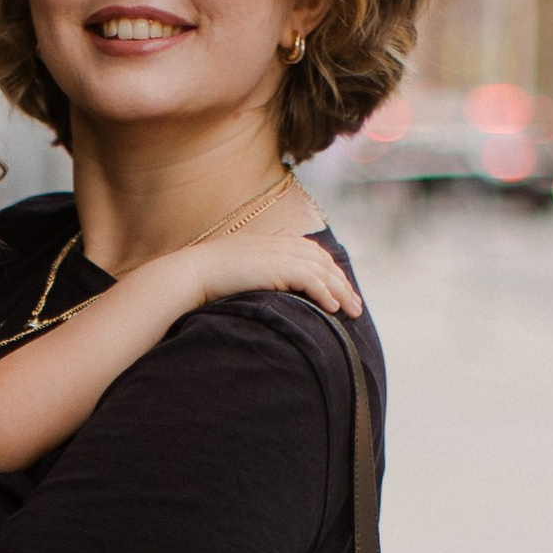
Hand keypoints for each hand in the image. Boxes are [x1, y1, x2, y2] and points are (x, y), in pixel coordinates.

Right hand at [176, 227, 360, 315]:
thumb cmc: (213, 273)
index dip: (331, 272)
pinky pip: (312, 280)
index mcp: (276, 240)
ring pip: (324, 272)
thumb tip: (273, 276)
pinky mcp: (280, 267)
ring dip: (341, 293)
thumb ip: (262, 264)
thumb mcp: (243, 263)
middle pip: (325, 263)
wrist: (196, 271)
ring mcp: (282, 253)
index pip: (315, 254)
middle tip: (356, 307)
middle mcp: (283, 243)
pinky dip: (325, 293)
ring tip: (353, 312)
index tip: (342, 292)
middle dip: (343, 285)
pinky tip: (333, 309)